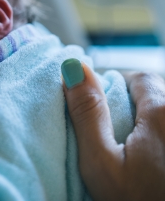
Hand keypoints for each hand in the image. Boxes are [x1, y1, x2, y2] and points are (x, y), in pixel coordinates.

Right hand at [62, 60, 164, 199]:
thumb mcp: (101, 162)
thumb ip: (88, 112)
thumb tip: (74, 67)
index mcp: (162, 113)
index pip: (138, 78)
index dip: (117, 88)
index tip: (104, 112)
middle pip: (157, 93)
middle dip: (136, 104)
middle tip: (118, 134)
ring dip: (150, 120)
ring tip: (136, 148)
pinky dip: (159, 134)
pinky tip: (153, 157)